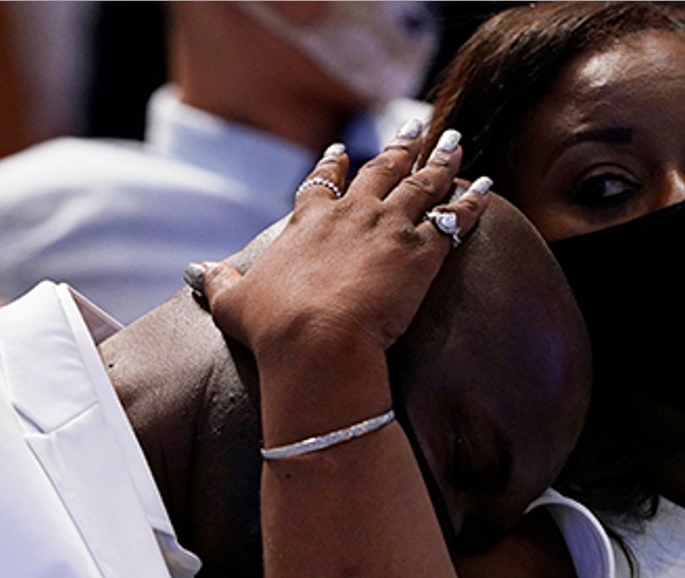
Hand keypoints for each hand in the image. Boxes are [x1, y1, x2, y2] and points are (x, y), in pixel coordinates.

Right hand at [196, 125, 491, 384]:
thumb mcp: (234, 304)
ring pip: (423, 182)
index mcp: (309, 223)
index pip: (321, 183)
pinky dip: (473, 201)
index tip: (341, 151)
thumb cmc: (273, 328)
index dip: (332, 166)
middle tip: (414, 129)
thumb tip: (197, 273)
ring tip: (456, 142)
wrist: (318, 342)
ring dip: (442, 161)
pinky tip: (487, 186)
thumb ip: (219, 283)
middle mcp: (352, 214)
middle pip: (381, 169)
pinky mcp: (422, 251)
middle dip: (400, 147)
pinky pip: (455, 218)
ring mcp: (390, 228)